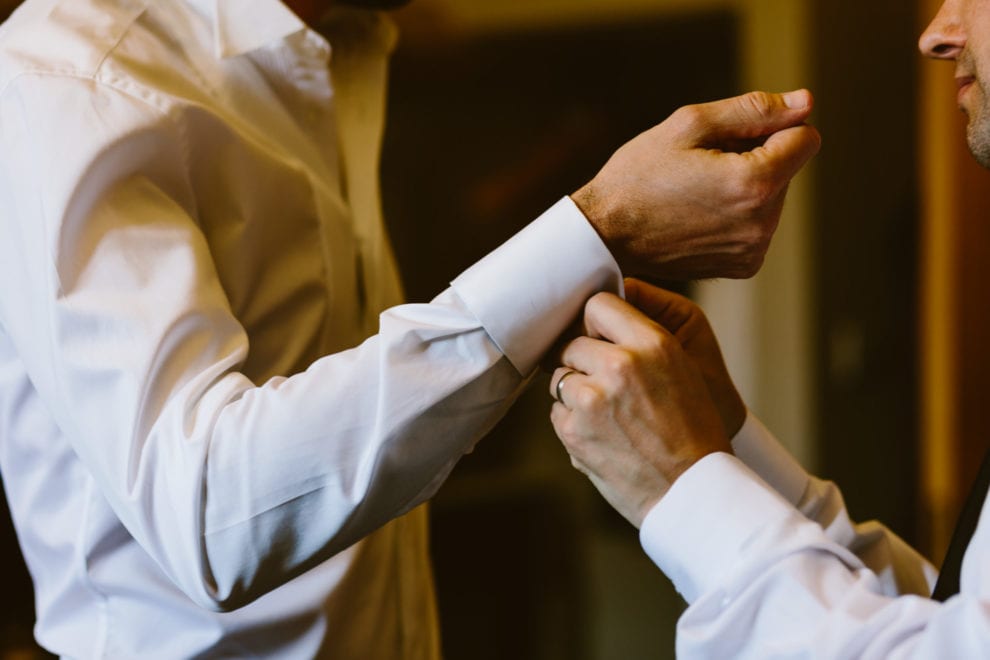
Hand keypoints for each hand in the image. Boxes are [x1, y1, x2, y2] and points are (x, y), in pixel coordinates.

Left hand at [549, 292, 731, 527]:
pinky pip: (557, 410)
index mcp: (652, 344)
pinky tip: (603, 435)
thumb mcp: (681, 369)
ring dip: (576, 392)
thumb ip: (640, 342)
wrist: (692, 491)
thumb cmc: (692, 430)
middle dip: (583, 362)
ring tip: (609, 415)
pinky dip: (572, 421)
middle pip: (572, 343)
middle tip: (606, 386)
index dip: (594, 323)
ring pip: (560, 377)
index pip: (598, 304)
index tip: (598, 337)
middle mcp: (619, 365)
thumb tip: (592, 324)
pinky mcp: (572, 430)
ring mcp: (591, 399)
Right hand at [572, 90, 820, 279]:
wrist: (605, 235)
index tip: (730, 138)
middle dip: (756, 158)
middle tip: (700, 167)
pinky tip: (698, 215)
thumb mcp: (689, 125)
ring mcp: (753, 250)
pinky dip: (736, 216)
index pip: (806, 138)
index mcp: (756, 182)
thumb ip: (754, 110)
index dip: (772, 128)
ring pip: (772, 198)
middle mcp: (763, 223)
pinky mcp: (742, 266)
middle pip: (787, 169)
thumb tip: (805, 102)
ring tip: (695, 192)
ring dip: (745, 187)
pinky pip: (757, 226)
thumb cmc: (639, 176)